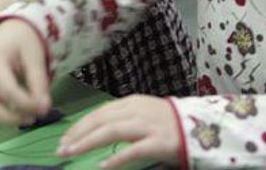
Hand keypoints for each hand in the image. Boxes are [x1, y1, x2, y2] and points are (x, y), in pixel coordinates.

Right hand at [0, 18, 49, 125]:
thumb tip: (43, 108)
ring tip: (30, 116)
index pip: (7, 91)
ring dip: (8, 121)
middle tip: (34, 118)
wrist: (10, 32)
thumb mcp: (34, 56)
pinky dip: (5, 117)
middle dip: (12, 118)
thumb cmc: (23, 41)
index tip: (45, 108)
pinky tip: (22, 112)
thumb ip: (38, 82)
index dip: (27, 104)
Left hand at [57, 95, 180, 168]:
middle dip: (77, 134)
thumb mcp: (142, 114)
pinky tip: (102, 167)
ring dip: (88, 143)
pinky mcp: (159, 143)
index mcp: (130, 103)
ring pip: (111, 131)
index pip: (98, 113)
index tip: (64, 138)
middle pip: (100, 120)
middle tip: (61, 148)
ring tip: (72, 153)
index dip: (79, 126)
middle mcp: (136, 111)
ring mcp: (148, 126)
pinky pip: (133, 150)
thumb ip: (121, 119)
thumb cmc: (169, 124)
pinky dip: (116, 158)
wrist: (204, 127)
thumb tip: (94, 130)